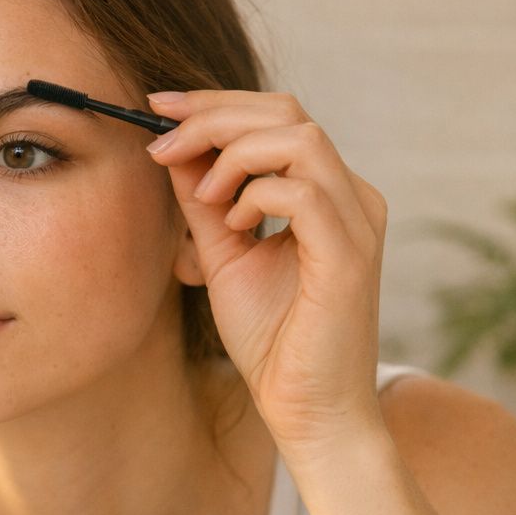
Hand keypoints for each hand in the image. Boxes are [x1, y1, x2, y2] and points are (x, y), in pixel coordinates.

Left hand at [145, 91, 388, 453]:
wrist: (306, 410)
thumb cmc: (273, 341)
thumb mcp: (224, 256)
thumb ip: (204, 203)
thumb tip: (172, 149)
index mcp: (327, 193)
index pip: (278, 117)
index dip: (215, 104)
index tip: (157, 108)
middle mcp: (352, 197)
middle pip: (288, 112)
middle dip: (214, 115)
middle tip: (162, 139)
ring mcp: (357, 222)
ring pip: (299, 138)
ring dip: (234, 154)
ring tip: (203, 196)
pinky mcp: (350, 254)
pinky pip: (303, 192)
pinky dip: (256, 195)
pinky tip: (234, 224)